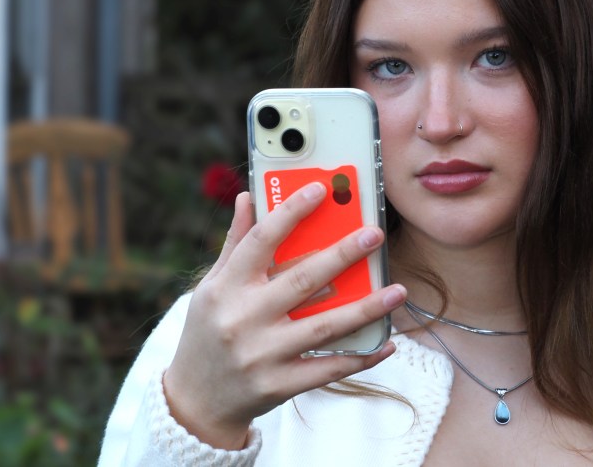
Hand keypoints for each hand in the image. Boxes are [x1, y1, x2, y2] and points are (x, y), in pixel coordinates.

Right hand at [163, 183, 404, 449]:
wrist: (194, 402)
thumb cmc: (208, 331)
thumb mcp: (212, 287)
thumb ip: (235, 244)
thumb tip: (247, 197)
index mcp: (225, 288)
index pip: (260, 241)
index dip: (291, 213)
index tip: (321, 189)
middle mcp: (242, 319)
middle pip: (302, 280)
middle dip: (343, 255)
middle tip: (375, 234)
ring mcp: (261, 355)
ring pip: (324, 327)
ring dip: (366, 308)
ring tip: (399, 291)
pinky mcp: (278, 385)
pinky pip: (328, 369)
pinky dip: (361, 357)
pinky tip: (388, 343)